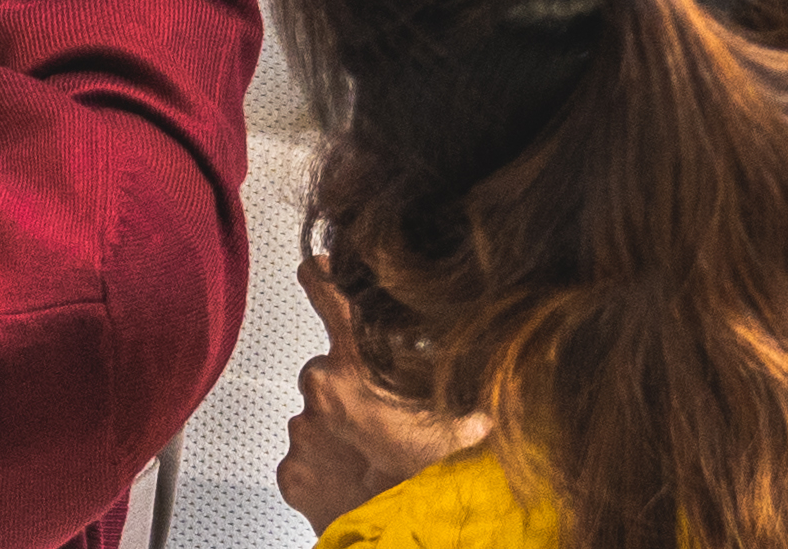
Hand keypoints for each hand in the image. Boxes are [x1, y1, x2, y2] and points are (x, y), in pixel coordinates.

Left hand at [272, 259, 494, 522]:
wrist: (403, 536)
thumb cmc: (430, 479)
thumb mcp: (467, 416)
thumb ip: (467, 377)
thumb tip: (497, 352)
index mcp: (356, 366)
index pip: (329, 299)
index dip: (322, 277)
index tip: (315, 266)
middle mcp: (319, 394)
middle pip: (328, 373)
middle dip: (352, 389)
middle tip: (386, 421)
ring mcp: (301, 436)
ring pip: (318, 418)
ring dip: (341, 431)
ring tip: (375, 458)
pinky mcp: (290, 474)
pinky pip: (306, 457)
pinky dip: (326, 463)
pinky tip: (356, 477)